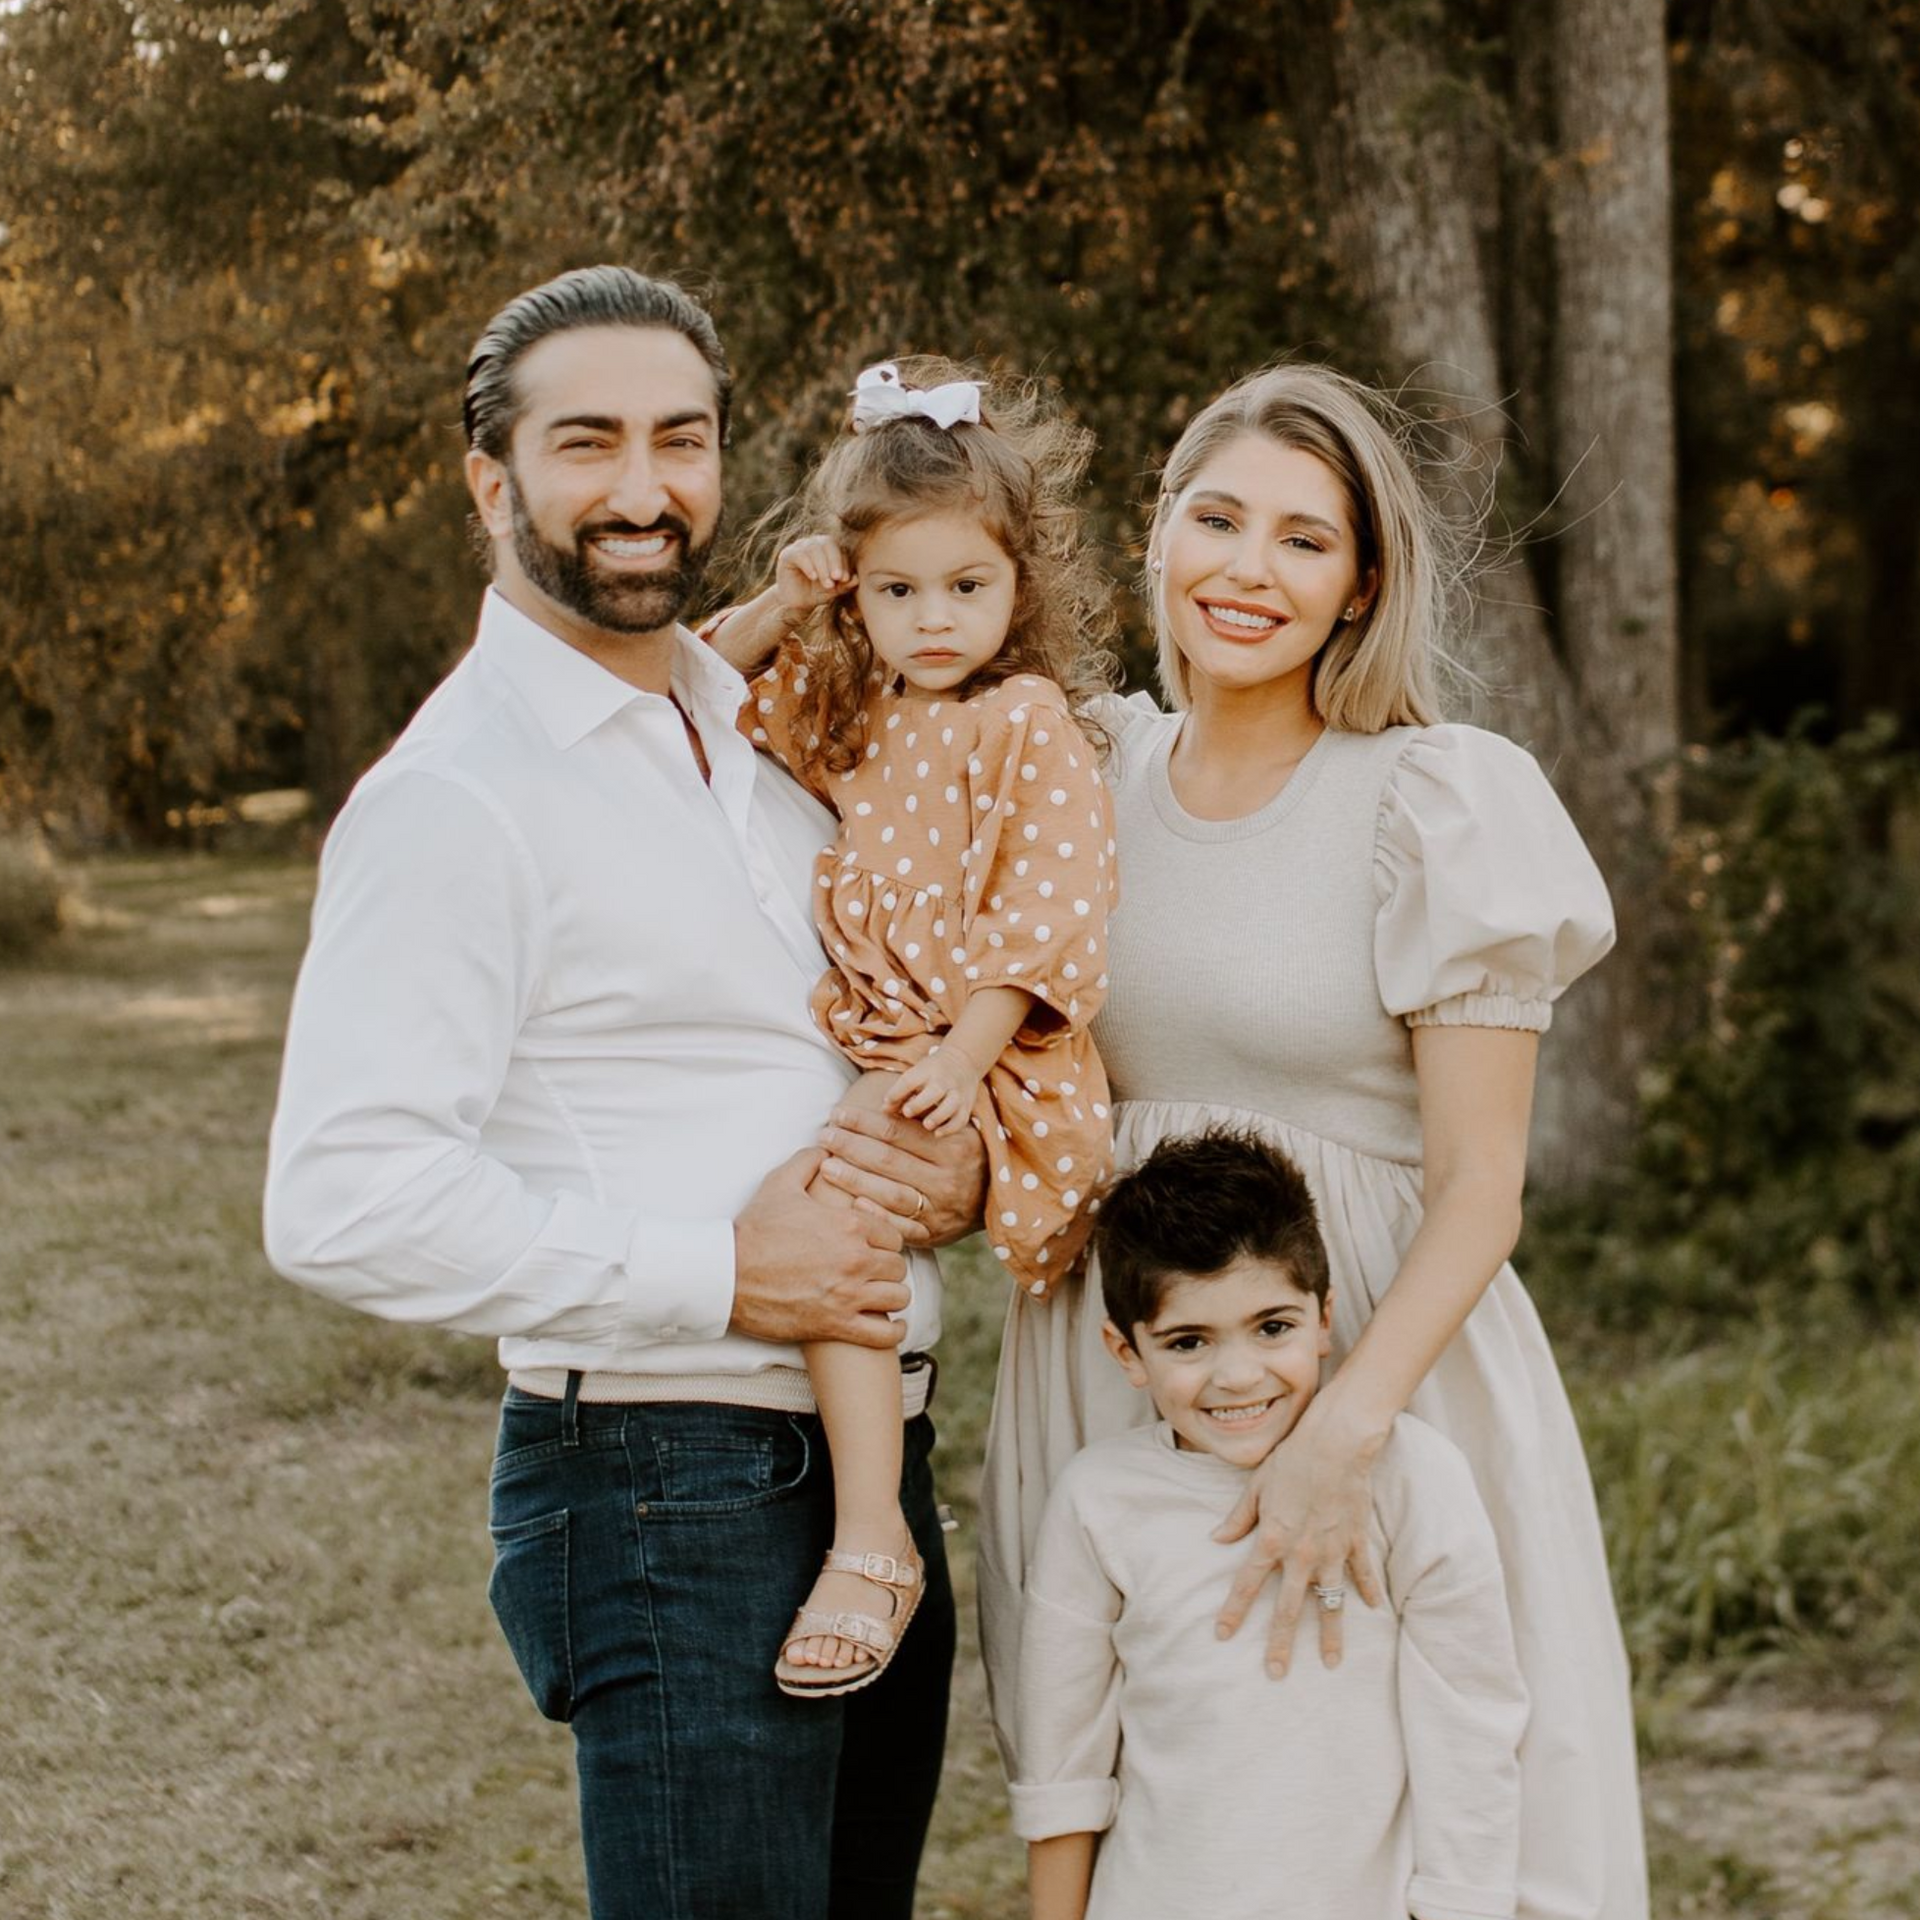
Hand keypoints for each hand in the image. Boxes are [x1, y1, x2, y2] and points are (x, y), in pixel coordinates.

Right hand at [730, 1148, 909, 1347]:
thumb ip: (808, 1161)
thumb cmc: (754, 1230)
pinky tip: (888, 1325)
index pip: (894, 1235)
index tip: (873, 1247)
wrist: (726, 1275)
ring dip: (891, 1297)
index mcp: (849, 1226)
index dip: (885, 1241)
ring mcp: (847, 1295)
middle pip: (898, 1266)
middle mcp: (855, 1260)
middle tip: (874, 1271)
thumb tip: (826, 1148)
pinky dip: (892, 1332)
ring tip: (879, 1296)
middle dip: (888, 1268)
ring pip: (898, 1297)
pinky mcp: (836, 1325)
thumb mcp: (779, 1184)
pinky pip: (885, 1336)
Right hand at [775, 535, 852, 616]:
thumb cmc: (815, 594)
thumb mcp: (832, 591)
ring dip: (822, 566)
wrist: (794, 604)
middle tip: (837, 578)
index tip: (845, 579)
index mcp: (828, 548)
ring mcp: (800, 547)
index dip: (844, 563)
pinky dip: (809, 565)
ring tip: (827, 583)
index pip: (839, 549)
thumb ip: (844, 585)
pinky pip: (799, 554)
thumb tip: (856, 579)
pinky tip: (813, 577)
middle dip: (835, 561)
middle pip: (828, 543)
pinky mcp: (787, 554)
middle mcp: (814, 544)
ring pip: (814, 548)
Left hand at [818, 1101, 987, 1245]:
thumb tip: (883, 1104)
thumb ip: (925, 1124)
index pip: (897, 1131)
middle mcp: (946, 1178)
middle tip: (824, 1136)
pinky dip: (877, 1216)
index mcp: (952, 1147)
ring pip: (890, 1192)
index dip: (863, 1122)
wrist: (998, 1202)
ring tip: (826, 1166)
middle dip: (851, 1146)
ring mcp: (939, 1208)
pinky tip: (853, 1204)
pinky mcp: (933, 1233)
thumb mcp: (958, 1134)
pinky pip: (901, 1227)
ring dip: (854, 1179)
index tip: (837, 1114)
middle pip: (888, 1160)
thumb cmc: (967, 1160)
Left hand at [885, 1044, 983, 1135]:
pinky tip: (938, 1134)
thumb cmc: (931, 1072)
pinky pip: (961, 1118)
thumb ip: (899, 1092)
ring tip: (926, 1125)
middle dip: (920, 1103)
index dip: (897, 1091)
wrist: (964, 1060)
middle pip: (935, 1090)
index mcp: (927, 1070)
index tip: (887, 1102)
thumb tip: (884, 1110)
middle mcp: (943, 1080)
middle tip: (907, 1112)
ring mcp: (957, 1093)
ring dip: (939, 1116)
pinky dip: (951, 1127)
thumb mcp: (916, 1074)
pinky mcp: (966, 1105)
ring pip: (951, 1104)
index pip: (911, 1080)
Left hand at [1211, 1399, 1386, 1674]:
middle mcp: (1300, 1554)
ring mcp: (1331, 1552)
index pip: (1245, 1584)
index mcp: (1271, 1540)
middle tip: (1276, 1674)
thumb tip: (1216, 1539)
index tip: (1223, 1636)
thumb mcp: (1255, 1487)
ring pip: (1330, 1603)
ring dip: (1329, 1635)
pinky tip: (1370, 1611)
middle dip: (1280, 1644)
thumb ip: (1238, 1518)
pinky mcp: (1355, 1542)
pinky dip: (1367, 1593)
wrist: (1335, 1445)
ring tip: (1329, 1663)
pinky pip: (1362, 1575)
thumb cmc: (1290, 1460)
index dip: (1233, 1611)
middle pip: (1287, 1608)